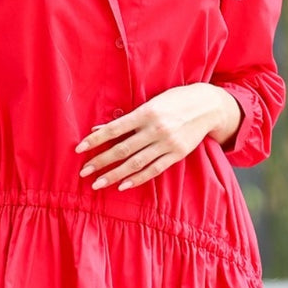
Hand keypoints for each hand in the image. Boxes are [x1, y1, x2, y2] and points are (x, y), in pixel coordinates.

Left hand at [75, 83, 241, 189]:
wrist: (208, 106)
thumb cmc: (174, 101)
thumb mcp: (150, 103)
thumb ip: (127, 118)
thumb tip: (99, 129)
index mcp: (146, 112)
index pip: (114, 128)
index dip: (96, 140)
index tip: (79, 149)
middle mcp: (155, 129)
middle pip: (122, 149)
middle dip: (101, 161)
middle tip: (84, 172)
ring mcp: (167, 143)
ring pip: (136, 163)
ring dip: (114, 174)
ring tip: (97, 183)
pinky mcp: (177, 154)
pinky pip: (154, 169)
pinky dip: (137, 179)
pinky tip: (122, 185)